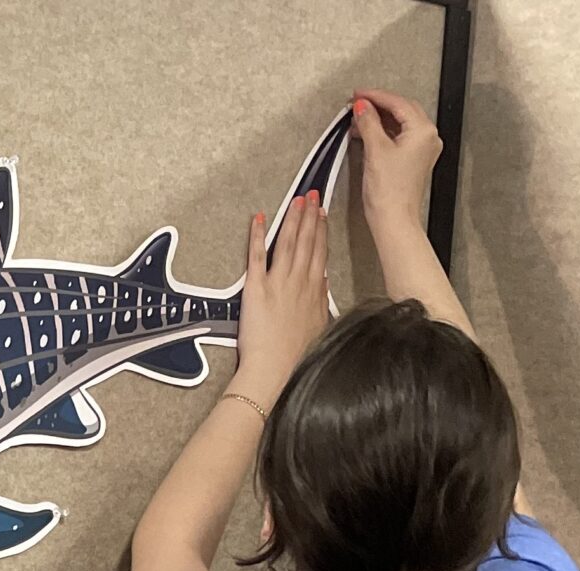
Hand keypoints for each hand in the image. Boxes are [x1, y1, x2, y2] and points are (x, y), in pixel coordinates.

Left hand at [232, 195, 328, 406]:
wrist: (275, 368)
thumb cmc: (297, 354)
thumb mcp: (319, 324)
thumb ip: (321, 299)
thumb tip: (323, 281)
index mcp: (315, 289)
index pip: (320, 251)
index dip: (321, 229)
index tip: (322, 213)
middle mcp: (299, 280)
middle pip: (306, 241)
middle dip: (310, 216)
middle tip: (311, 195)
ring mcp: (278, 282)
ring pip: (287, 243)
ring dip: (292, 219)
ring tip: (296, 200)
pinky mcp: (256, 288)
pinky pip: (256, 256)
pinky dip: (257, 236)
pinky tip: (259, 218)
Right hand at [353, 89, 441, 232]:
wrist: (394, 221)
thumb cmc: (389, 193)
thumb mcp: (375, 151)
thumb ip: (368, 123)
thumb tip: (362, 107)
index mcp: (423, 130)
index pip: (398, 103)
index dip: (375, 97)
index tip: (358, 95)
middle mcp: (427, 138)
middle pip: (402, 111)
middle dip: (378, 107)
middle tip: (357, 105)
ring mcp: (422, 150)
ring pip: (400, 124)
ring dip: (379, 121)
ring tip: (358, 121)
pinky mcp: (414, 161)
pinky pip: (400, 138)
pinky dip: (384, 133)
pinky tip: (369, 135)